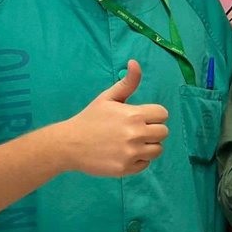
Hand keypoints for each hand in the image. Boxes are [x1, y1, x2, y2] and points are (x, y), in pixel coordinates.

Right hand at [61, 60, 168, 175]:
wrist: (68, 144)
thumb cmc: (90, 119)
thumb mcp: (107, 98)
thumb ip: (127, 82)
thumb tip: (135, 62)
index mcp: (134, 115)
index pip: (163, 114)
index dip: (154, 115)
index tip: (141, 117)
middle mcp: (135, 134)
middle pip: (163, 132)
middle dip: (153, 130)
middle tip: (136, 130)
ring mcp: (131, 153)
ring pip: (158, 150)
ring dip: (148, 146)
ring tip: (132, 142)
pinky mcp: (125, 169)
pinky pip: (145, 164)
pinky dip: (139, 160)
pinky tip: (125, 154)